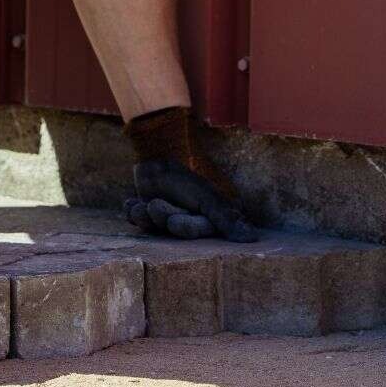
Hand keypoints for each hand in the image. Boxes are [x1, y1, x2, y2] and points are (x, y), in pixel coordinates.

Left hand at [121, 106, 257, 241]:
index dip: (184, 228)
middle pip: (173, 231)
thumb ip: (225, 219)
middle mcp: (188, 218)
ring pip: (153, 227)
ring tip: (143, 202)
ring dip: (144, 216)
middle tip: (154, 204)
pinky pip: (138, 220)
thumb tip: (253, 239)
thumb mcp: (207, 197)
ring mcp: (167, 213)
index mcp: (207, 216)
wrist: (160, 147)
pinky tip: (132, 201)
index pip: (197, 233)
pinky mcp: (147, 209)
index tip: (173, 221)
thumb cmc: (188, 171)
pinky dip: (133, 211)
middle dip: (162, 217)